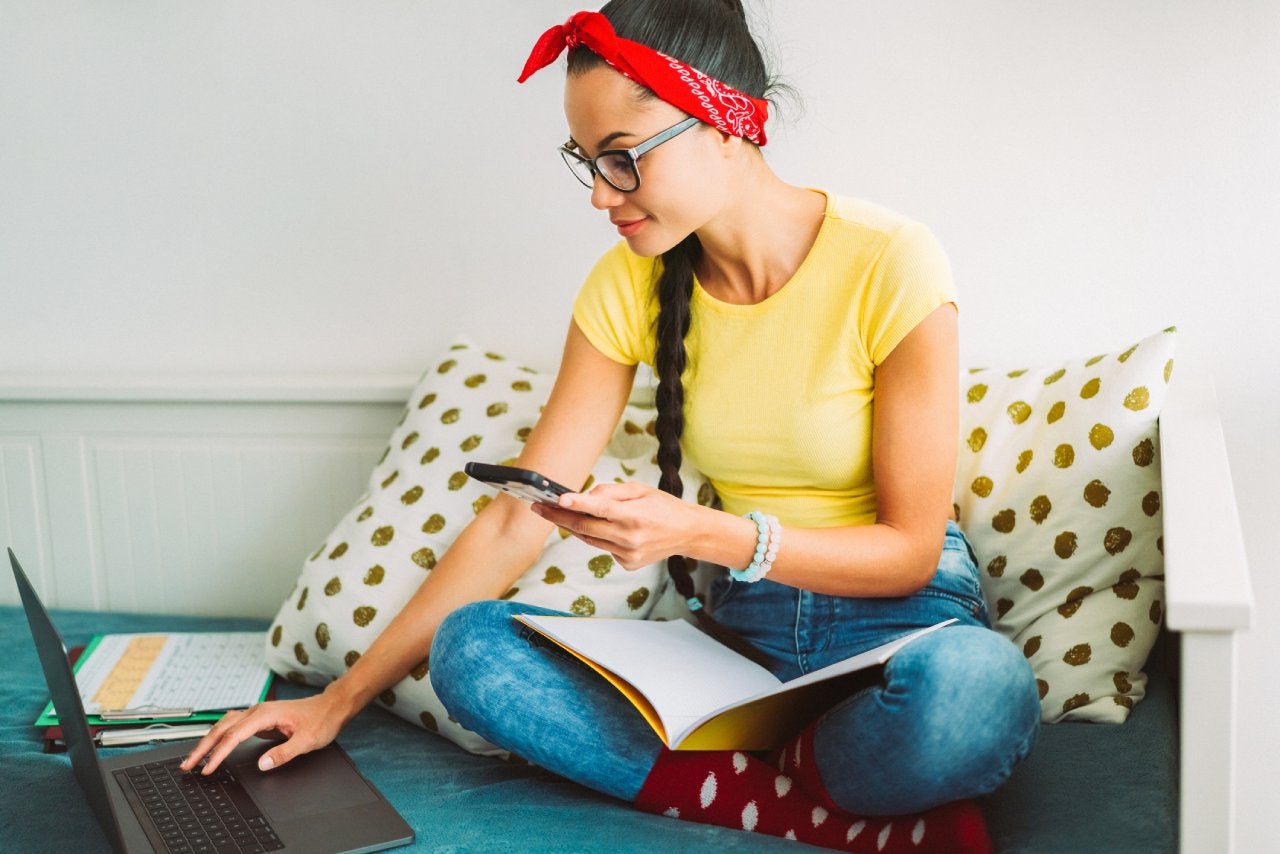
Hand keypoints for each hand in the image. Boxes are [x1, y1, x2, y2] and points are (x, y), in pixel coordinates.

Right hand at [179, 692, 344, 774]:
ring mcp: (257, 713)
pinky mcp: (259, 719)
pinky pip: (233, 726)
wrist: (331, 706)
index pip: (235, 735)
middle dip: (203, 747)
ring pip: (224, 725)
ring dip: (208, 741)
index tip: (207, 768)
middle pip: (222, 728)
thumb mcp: (307, 741)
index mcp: (266, 714)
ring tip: (193, 758)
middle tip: (187, 766)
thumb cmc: (322, 720)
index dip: (219, 753)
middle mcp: (258, 711)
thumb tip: (262, 765)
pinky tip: (212, 743)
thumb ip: (284, 753)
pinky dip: (219, 735)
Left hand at [531, 481, 697, 568]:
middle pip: (585, 527)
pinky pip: (603, 548)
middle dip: (558, 517)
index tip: (557, 499)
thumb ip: (611, 492)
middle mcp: (629, 537)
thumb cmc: (663, 506)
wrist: (687, 532)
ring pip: (590, 539)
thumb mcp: (640, 489)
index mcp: (634, 515)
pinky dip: (598, 536)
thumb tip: (586, 497)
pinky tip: (605, 528)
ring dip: (572, 526)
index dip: (576, 504)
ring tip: (556, 513)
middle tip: (538, 507)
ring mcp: (628, 554)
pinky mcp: (628, 564)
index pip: (599, 509)